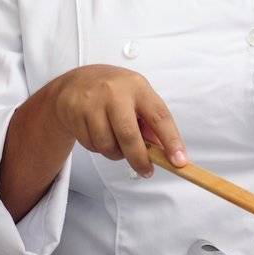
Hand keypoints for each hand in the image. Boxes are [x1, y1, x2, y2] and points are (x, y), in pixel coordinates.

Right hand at [47, 64, 187, 176]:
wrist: (74, 84)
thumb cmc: (113, 92)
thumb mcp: (136, 97)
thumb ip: (150, 121)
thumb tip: (164, 151)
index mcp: (137, 87)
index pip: (159, 117)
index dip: (171, 141)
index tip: (179, 162)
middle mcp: (115, 92)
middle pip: (129, 135)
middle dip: (140, 159)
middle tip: (146, 171)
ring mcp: (92, 103)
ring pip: (108, 145)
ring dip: (115, 153)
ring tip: (116, 142)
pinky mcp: (75, 114)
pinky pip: (91, 145)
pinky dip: (98, 148)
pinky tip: (98, 134)